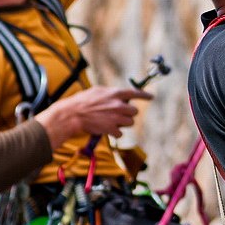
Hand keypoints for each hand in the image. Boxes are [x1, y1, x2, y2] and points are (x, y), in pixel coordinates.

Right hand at [36, 85, 151, 149]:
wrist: (73, 114)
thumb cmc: (82, 102)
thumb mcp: (97, 91)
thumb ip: (110, 93)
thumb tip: (118, 96)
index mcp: (115, 93)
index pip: (135, 93)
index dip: (144, 95)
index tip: (151, 97)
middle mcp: (118, 105)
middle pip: (134, 111)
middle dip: (128, 114)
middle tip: (118, 114)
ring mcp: (116, 117)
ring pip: (130, 122)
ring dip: (122, 123)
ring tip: (110, 121)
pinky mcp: (112, 128)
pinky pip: (120, 133)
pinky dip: (114, 132)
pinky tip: (106, 129)